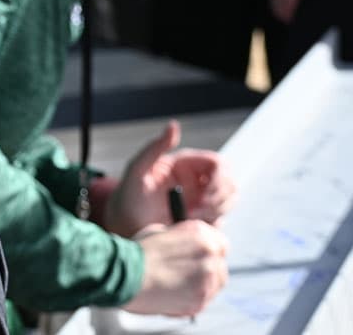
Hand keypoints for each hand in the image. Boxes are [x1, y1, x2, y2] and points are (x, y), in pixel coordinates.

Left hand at [102, 121, 236, 237]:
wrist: (123, 225)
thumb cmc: (127, 194)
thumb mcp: (137, 169)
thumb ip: (154, 147)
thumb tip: (173, 125)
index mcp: (187, 164)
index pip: (219, 165)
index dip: (219, 179)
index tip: (205, 196)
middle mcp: (198, 181)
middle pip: (229, 184)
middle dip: (219, 199)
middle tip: (197, 213)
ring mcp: (201, 201)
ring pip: (228, 203)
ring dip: (216, 213)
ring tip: (188, 220)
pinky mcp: (201, 220)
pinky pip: (220, 221)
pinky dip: (211, 225)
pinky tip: (188, 227)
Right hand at [124, 220, 229, 316]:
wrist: (123, 275)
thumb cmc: (136, 254)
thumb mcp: (159, 232)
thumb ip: (181, 238)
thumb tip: (185, 246)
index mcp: (201, 234)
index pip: (220, 243)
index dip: (209, 251)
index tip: (201, 258)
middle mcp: (210, 254)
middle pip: (219, 266)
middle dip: (206, 270)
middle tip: (186, 274)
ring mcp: (208, 279)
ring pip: (214, 286)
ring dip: (200, 286)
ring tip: (177, 286)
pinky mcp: (200, 300)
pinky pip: (203, 302)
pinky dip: (191, 301)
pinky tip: (172, 296)